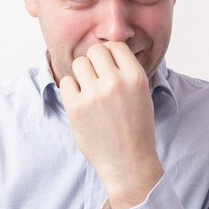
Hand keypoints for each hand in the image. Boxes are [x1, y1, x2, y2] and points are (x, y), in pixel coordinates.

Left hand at [59, 41, 162, 208]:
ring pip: (79, 63)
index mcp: (135, 77)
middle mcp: (115, 83)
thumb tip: (105, 49)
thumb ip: (125, 71)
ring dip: (82, 74)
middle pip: (95, 51)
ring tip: (89, 91)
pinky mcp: (76, 108)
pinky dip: (71, 90)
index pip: (115, 46)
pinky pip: (66, 82)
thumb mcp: (142, 94)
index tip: (108, 66)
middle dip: (95, 62)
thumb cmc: (136, 129)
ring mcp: (94, 95)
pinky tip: (81, 102)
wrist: (129, 162)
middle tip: (97, 78)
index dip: (110, 54)